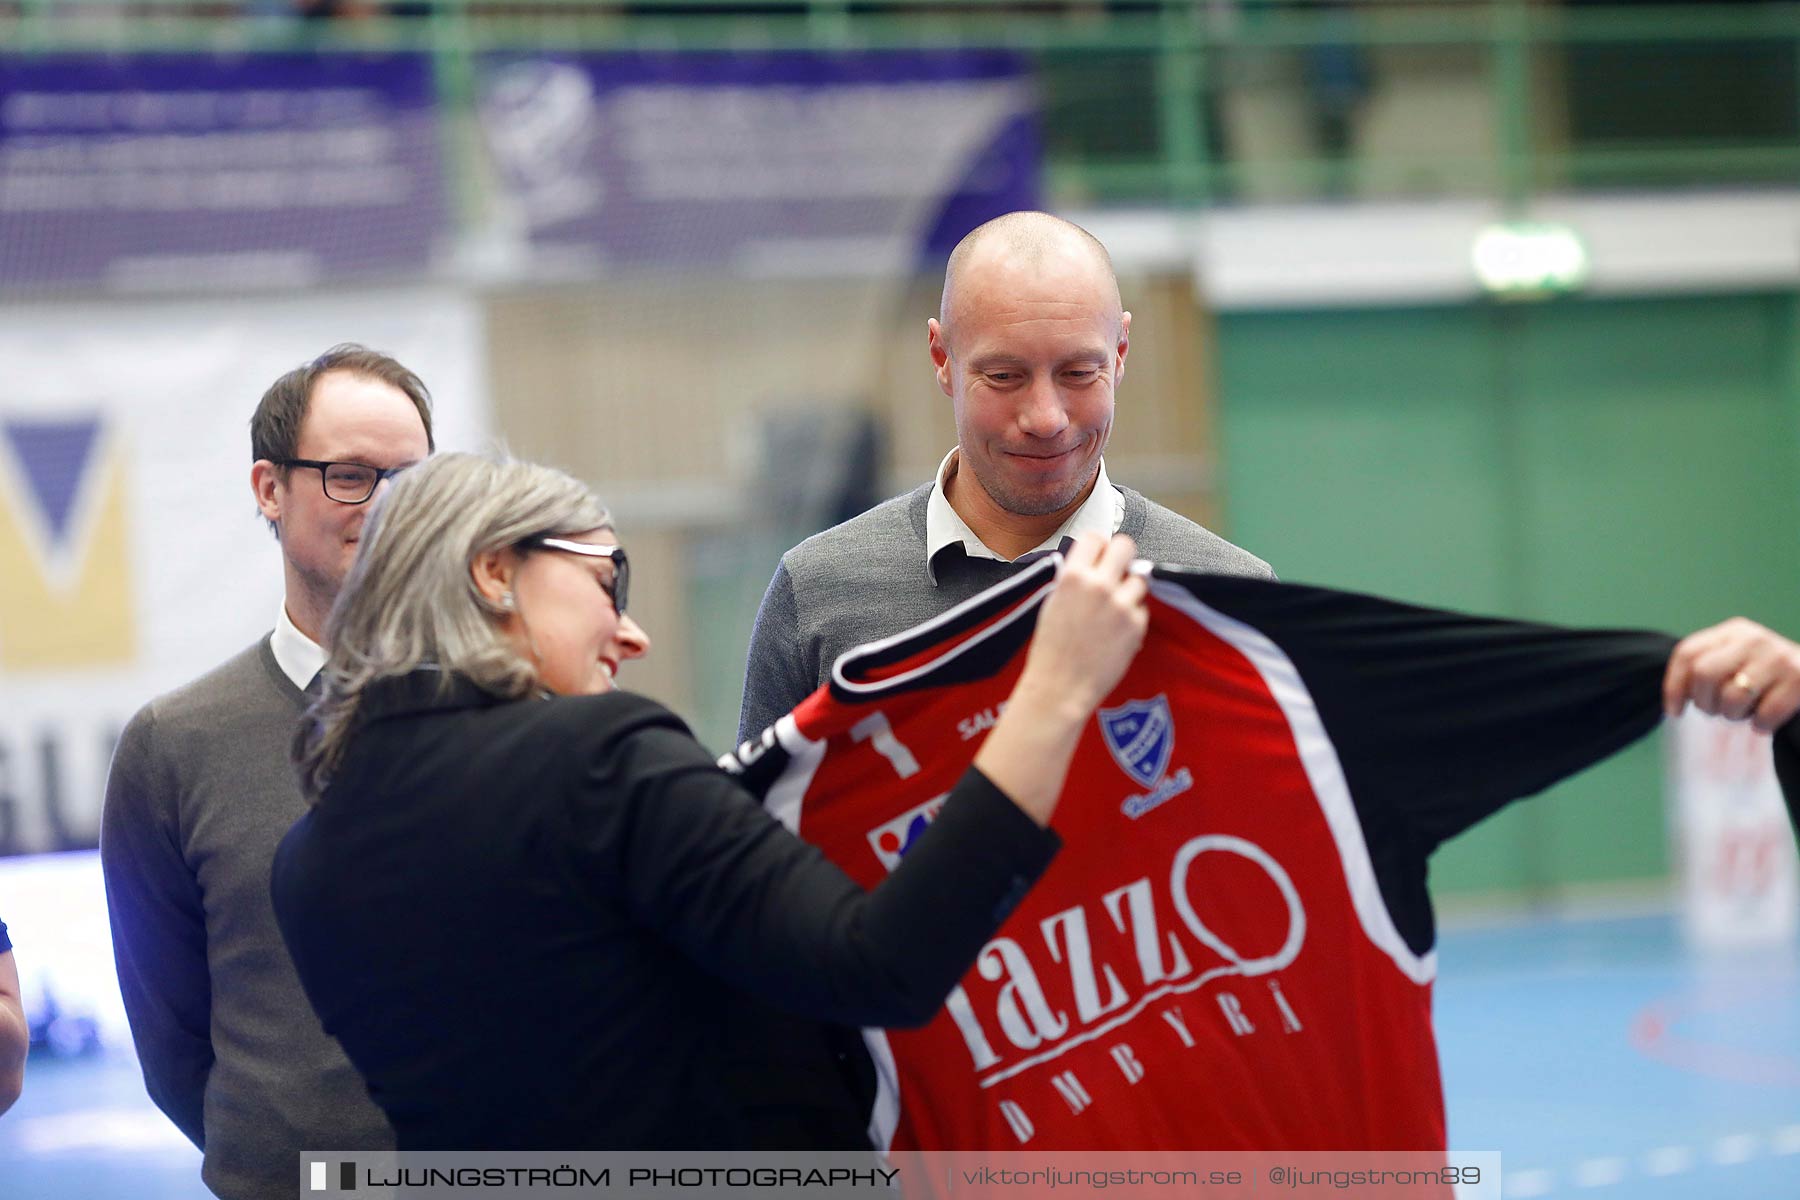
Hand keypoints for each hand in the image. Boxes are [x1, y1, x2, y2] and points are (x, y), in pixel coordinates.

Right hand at [1017, 532, 1149, 717]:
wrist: (1060, 687)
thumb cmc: (1051, 650)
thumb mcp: (1052, 603)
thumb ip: (1073, 579)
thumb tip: (1091, 564)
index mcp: (1072, 577)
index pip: (1095, 538)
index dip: (1098, 547)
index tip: (1099, 555)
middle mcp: (1099, 586)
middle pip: (1125, 546)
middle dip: (1122, 556)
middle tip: (1117, 570)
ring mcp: (1120, 605)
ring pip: (1139, 579)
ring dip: (1129, 590)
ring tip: (1113, 610)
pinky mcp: (1136, 626)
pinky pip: (1141, 609)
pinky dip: (1132, 617)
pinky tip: (1115, 633)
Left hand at [1663, 617, 1799, 732]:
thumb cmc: (1766, 674)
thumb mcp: (1736, 659)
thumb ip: (1707, 668)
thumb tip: (1672, 705)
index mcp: (1732, 631)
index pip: (1687, 653)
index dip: (1673, 686)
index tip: (1674, 711)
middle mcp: (1753, 639)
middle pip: (1704, 674)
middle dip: (1704, 702)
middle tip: (1715, 711)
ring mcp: (1777, 658)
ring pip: (1732, 697)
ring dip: (1732, 716)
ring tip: (1743, 713)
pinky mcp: (1799, 680)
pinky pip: (1763, 715)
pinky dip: (1760, 725)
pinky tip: (1764, 721)